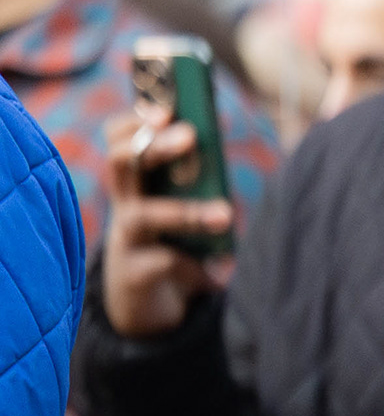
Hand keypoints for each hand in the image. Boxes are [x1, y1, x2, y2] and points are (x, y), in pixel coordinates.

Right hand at [97, 116, 234, 337]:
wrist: (150, 306)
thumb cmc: (178, 243)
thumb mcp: (189, 207)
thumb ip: (204, 181)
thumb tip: (230, 148)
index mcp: (139, 183)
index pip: (121, 139)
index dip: (137, 121)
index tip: (165, 108)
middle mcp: (126, 206)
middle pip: (121, 165)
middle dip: (153, 146)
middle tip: (190, 136)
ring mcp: (125, 241)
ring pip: (141, 217)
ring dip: (184, 212)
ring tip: (225, 215)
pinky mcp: (134, 275)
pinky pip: (160, 264)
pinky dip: (194, 266)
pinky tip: (220, 271)